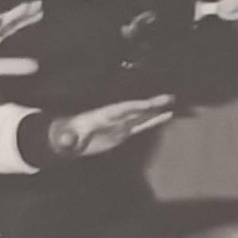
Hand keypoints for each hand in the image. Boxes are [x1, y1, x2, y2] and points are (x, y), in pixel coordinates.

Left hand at [46, 94, 174, 158]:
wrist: (66, 140)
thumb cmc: (65, 138)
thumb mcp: (65, 140)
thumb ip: (68, 140)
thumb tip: (68, 139)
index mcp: (100, 116)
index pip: (118, 110)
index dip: (132, 107)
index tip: (146, 104)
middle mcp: (113, 117)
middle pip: (134, 109)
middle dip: (150, 104)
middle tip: (168, 97)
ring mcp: (119, 124)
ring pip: (141, 115)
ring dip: (155, 109)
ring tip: (172, 102)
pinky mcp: (123, 132)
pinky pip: (141, 125)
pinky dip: (153, 120)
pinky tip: (166, 116)